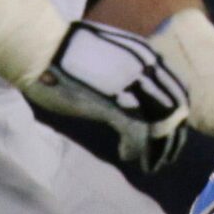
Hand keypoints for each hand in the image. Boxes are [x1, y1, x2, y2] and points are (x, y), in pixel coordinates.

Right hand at [26, 20, 189, 172]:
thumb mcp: (103, 56)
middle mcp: (146, 70)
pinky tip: (126, 156)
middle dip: (172, 137)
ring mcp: (131, 88)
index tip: (168, 131)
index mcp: (145, 56)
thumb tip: (119, 84)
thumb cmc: (59, 51)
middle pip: (173, 110)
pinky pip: (136, 134)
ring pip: (160, 126)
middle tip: (167, 156)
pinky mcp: (113, 105)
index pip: (173, 90)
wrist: (39, 49)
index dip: (173, 114)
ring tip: (152, 164)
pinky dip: (135, 149)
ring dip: (159, 149)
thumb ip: (120, 68)